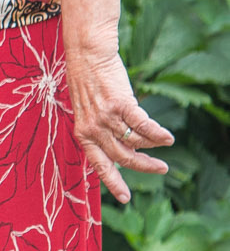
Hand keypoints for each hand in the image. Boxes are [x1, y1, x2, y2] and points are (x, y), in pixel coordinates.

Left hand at [65, 47, 171, 204]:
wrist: (88, 52)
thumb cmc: (88, 80)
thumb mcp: (86, 109)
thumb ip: (100, 129)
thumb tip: (127, 148)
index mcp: (82, 133)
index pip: (99, 164)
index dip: (113, 182)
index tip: (125, 198)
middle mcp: (93, 128)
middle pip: (123, 157)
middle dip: (143, 166)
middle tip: (161, 169)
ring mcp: (106, 117)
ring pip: (135, 141)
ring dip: (153, 147)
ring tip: (165, 146)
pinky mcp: (120, 103)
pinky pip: (144, 125)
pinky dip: (158, 133)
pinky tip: (168, 137)